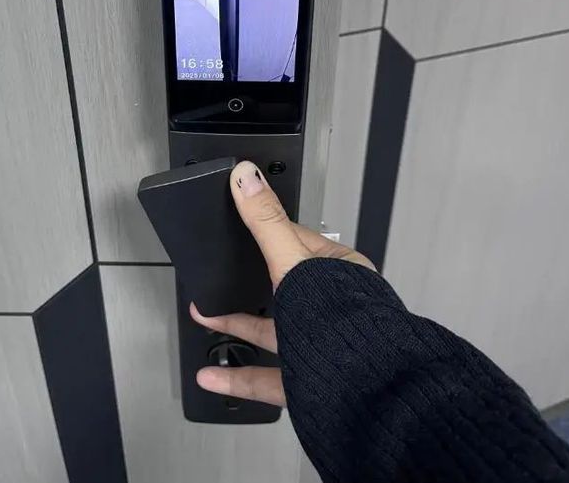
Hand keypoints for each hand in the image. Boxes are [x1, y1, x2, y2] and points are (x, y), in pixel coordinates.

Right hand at [191, 159, 374, 405]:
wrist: (364, 390)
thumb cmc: (345, 322)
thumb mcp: (293, 260)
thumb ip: (266, 221)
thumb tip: (247, 177)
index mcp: (339, 273)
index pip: (297, 244)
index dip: (267, 235)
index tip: (242, 227)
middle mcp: (332, 309)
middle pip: (283, 288)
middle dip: (245, 283)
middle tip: (219, 275)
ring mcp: (319, 344)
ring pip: (271, 331)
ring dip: (235, 324)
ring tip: (204, 315)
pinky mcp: (307, 379)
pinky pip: (266, 377)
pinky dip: (236, 376)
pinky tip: (213, 375)